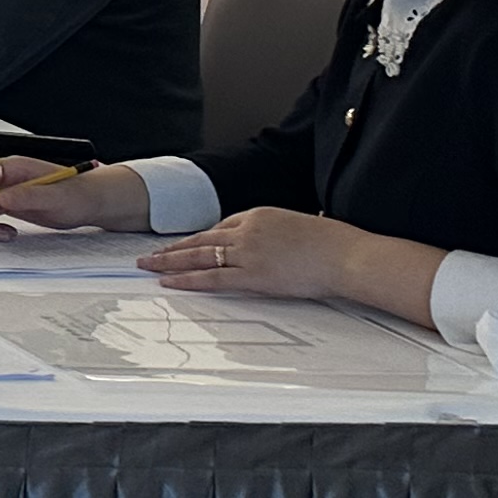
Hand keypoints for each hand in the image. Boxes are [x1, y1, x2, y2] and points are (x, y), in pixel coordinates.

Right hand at [0, 154, 148, 242]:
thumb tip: (1, 197)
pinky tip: (6, 234)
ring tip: (2, 236)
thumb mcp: (56, 197)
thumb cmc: (78, 195)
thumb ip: (28, 196)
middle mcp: (3, 177)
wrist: (91, 203)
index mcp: (13, 167)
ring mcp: (2, 190)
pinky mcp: (5, 204)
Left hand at [136, 204, 431, 318]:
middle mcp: (248, 230)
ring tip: (148, 266)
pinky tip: (168, 282)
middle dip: (174, 247)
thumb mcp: (302, 229)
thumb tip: (278, 246)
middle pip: (202, 239)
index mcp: (261, 215)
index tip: (188, 246)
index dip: (203, 239)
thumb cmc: (337, 245)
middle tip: (150, 253)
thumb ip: (281, 235)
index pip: (223, 227)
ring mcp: (248, 252)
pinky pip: (211, 278)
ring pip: (199, 256)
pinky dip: (186, 279)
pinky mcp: (252, 275)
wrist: (349, 256)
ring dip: (170, 261)